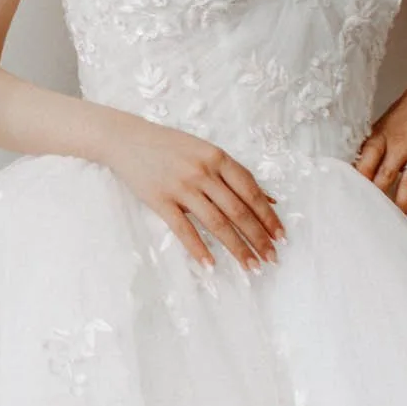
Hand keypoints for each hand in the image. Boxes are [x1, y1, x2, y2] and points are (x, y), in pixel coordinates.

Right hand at [97, 113, 285, 270]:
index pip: (250, 192)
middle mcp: (203, 172)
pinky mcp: (160, 200)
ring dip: (237, 248)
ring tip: (251, 266)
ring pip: (217, 223)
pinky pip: (184, 229)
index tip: (280, 237)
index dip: (268, 217)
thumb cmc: (169, 145)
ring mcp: (181, 187)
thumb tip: (268, 200)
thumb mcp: (205, 151)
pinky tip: (211, 265)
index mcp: (217, 157)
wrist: (126, 139)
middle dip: (258, 238)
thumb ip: (234, 174)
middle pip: (238, 211)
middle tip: (271, 259)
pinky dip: (199, 249)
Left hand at [355, 80, 406, 224]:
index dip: (354, 184)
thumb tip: (355, 170)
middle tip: (366, 221)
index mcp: (380, 138)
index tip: (345, 201)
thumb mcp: (384, 125)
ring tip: (396, 226)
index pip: (362, 164)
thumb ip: (373, 148)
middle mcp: (399, 146)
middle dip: (374, 200)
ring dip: (402, 205)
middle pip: (383, 177)